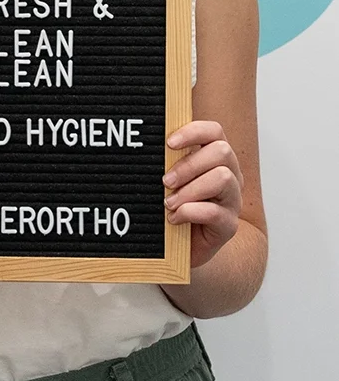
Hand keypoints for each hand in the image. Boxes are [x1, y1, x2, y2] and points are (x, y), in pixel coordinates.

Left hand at [164, 121, 243, 268]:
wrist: (181, 249)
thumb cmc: (174, 207)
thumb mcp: (170, 180)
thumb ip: (167, 161)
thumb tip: (148, 142)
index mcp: (215, 158)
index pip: (214, 131)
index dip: (193, 132)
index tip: (169, 143)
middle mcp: (230, 174)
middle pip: (221, 151)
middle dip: (189, 165)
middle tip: (165, 181)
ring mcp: (233, 200)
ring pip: (222, 178)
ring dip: (190, 189)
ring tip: (169, 202)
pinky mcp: (229, 225)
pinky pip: (215, 212)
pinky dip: (190, 212)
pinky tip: (174, 218)